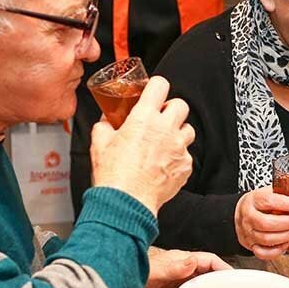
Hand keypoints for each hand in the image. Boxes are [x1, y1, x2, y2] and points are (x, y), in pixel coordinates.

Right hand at [89, 76, 194, 214]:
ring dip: (177, 132)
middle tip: (160, 118)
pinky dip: (177, 156)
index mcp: (144, 118)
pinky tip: (164, 163)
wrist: (126, 202)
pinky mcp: (185, 166)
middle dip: (170, 109)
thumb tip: (106, 119)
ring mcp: (178, 148)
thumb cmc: (113, 175)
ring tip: (164, 141)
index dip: (157, 85)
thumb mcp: (100, 143)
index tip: (154, 90)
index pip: (160, 85)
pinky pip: (187, 154)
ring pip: (188, 129)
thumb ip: (104, 125)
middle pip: (181, 105)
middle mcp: (166, 129)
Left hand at [137, 248, 231, 287]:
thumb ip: (174, 267)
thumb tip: (193, 261)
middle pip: (209, 271)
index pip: (209, 260)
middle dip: (223, 278)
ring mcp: (178, 278)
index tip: (235, 277)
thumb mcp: (156, 271)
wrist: (118, 281)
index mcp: (182, 259)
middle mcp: (183, 267)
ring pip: (202, 281)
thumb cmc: (135, 271)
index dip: (223, 267)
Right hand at [234, 186, 288, 259]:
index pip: (269, 201)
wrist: (241, 213)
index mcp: (253, 200)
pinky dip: (277, 251)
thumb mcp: (268, 192)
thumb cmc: (258, 203)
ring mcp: (249, 233)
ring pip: (267, 239)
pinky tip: (286, 244)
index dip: (287, 204)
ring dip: (287, 236)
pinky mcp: (251, 245)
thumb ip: (283, 194)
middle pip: (267, 223)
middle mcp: (249, 217)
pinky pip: (263, 253)